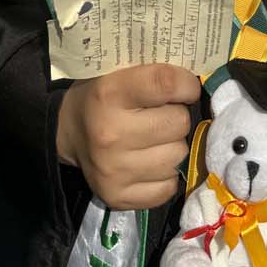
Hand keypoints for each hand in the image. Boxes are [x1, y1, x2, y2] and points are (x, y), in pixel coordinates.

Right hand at [56, 63, 200, 209]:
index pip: (166, 84)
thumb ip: (155, 70)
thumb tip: (199, 78)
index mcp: (109, 94)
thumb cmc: (102, 95)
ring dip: (172, 146)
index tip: (187, 87)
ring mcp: (114, 170)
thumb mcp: (120, 71)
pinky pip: (169, 188)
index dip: (186, 84)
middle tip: (161, 115)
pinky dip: (165, 175)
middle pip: (179, 123)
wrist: (67, 132)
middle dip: (176, 116)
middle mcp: (110, 135)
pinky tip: (149, 162)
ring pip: (178, 156)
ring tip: (154, 139)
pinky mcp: (118, 197)